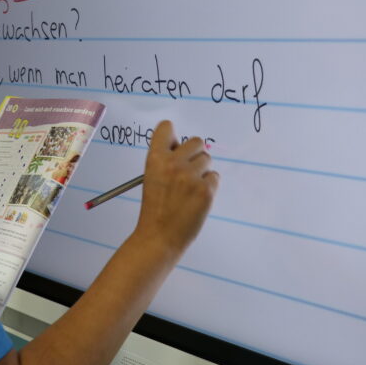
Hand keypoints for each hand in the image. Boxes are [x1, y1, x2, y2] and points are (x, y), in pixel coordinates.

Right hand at [133, 120, 218, 252]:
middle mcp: (173, 164)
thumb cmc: (155, 208)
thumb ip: (164, 159)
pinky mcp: (206, 190)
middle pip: (196, 142)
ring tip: (189, 189)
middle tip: (185, 173)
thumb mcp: (151, 177)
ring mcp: (191, 177)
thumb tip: (182, 145)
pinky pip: (215, 177)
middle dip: (193, 155)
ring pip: (207, 160)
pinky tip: (196, 198)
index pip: (167, 127)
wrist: (158, 237)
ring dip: (202, 172)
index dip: (172, 137)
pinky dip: (209, 186)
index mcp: (155, 158)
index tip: (174, 147)